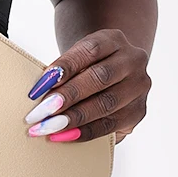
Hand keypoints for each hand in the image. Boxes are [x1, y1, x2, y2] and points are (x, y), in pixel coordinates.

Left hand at [23, 29, 150, 143]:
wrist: (111, 72)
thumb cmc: (84, 66)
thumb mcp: (75, 58)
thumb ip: (62, 72)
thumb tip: (38, 95)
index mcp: (113, 40)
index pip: (89, 51)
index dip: (63, 68)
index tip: (38, 88)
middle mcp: (132, 60)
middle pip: (99, 78)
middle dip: (66, 97)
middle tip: (39, 113)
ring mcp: (139, 86)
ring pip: (106, 104)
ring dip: (72, 118)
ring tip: (47, 127)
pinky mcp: (138, 111)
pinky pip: (110, 125)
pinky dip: (84, 132)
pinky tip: (63, 136)